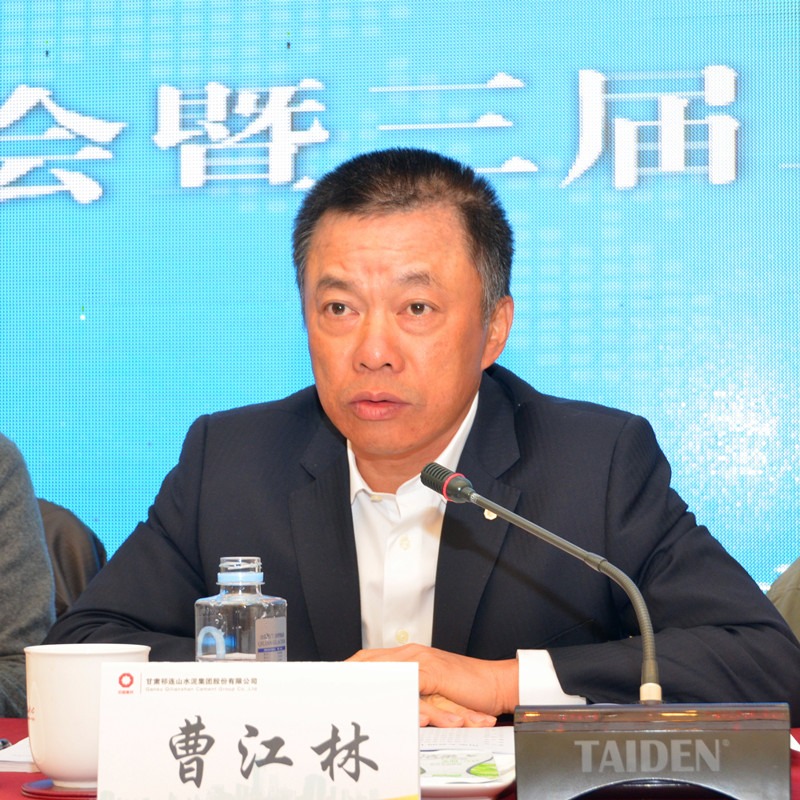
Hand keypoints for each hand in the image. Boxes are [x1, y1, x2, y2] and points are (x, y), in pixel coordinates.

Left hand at [346, 644, 518, 726]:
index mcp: (410, 656)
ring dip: (359, 680)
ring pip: (382, 669)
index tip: (330, 680)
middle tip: (324, 686)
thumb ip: (412, 692)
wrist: (496, 684)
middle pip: (369, 660)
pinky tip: (371, 698)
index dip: (349, 668)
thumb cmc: (469, 690)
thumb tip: (390, 704)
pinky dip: (385, 690)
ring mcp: (422, 662)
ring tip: (339, 691)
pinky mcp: (433, 673)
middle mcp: (413, 655)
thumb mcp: (433, 691)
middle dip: (345, 673)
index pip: (370, 658)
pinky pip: (403, 682)